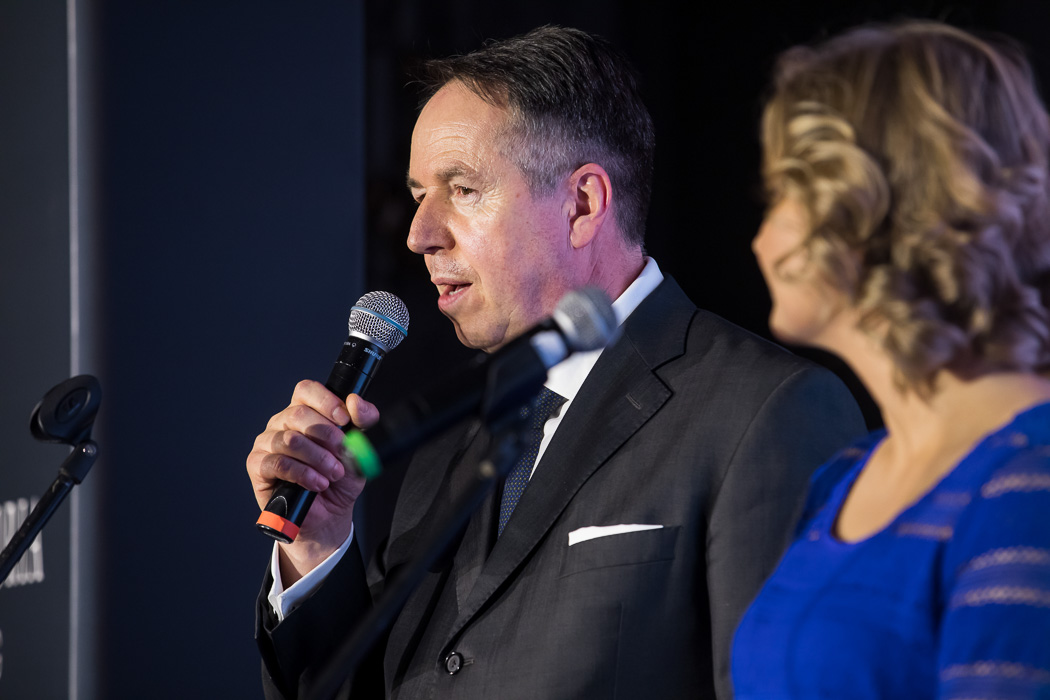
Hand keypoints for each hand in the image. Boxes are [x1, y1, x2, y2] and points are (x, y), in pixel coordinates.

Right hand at [246, 379, 379, 582]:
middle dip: (327, 436)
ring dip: (318, 459)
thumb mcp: (360, 449)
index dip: (326, 401)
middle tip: (343, 453)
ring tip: (333, 474)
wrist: (328, 515)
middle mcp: (283, 422)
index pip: (307, 390)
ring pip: (290, 439)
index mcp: (306, 411)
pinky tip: (317, 483)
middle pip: (298, 413)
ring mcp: (267, 442)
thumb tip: (356, 402)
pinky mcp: (258, 465)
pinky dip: (303, 474)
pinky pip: (278, 462)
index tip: (345, 419)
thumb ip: (362, 422)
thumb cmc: (339, 479)